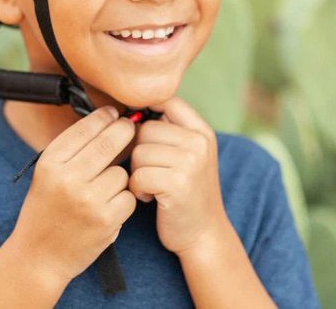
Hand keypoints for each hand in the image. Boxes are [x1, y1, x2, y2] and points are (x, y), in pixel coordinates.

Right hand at [10, 106, 136, 283]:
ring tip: (103, 189)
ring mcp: (88, 200)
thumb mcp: (48, 173)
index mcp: (50, 163)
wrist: (38, 257)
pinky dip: (123, 200)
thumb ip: (73, 149)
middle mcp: (67, 179)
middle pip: (109, 142)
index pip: (85, 128)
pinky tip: (109, 207)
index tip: (114, 113)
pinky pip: (128, 196)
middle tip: (131, 126)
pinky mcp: (106, 220)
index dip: (104, 117)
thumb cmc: (47, 208)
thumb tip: (108, 119)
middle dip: (124, 130)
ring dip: (119, 177)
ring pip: (122, 172)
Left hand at [127, 96, 228, 254]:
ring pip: (138, 152)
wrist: (203, 234)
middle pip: (144, 128)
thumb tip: (131, 108)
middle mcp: (199, 142)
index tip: (142, 132)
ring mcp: (190, 162)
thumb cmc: (186, 190)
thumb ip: (169, 128)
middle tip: (153, 171)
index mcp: (201, 130)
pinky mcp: (177, 184)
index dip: (146, 111)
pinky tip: (150, 198)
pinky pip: (138, 175)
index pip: (166, 100)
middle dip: (140, 151)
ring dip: (138, 172)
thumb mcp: (189, 153)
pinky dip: (137, 189)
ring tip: (153, 186)